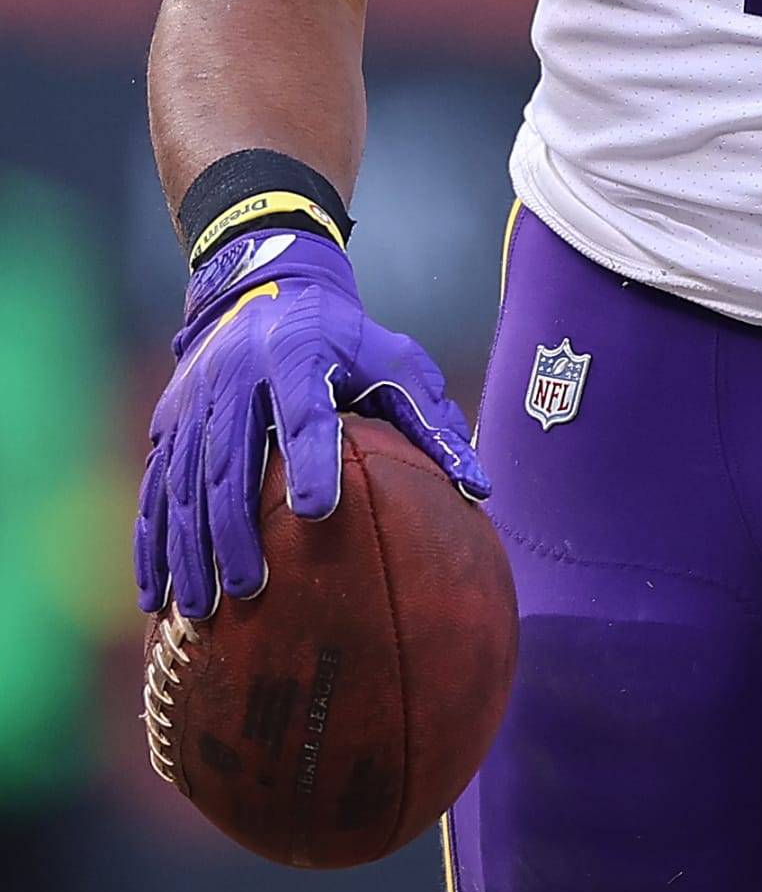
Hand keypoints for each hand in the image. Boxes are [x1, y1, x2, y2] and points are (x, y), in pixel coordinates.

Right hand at [135, 227, 488, 619]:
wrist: (261, 282)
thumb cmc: (343, 335)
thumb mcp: (393, 358)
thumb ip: (432, 419)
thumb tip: (481, 488)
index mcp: (298, 353)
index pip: (303, 409)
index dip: (309, 457)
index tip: (316, 512)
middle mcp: (236, 375)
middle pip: (229, 458)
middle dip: (235, 528)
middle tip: (250, 590)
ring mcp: (194, 401)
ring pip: (183, 481)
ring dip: (189, 547)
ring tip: (203, 609)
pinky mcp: (168, 421)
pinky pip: (154, 489)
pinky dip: (152, 545)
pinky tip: (158, 599)